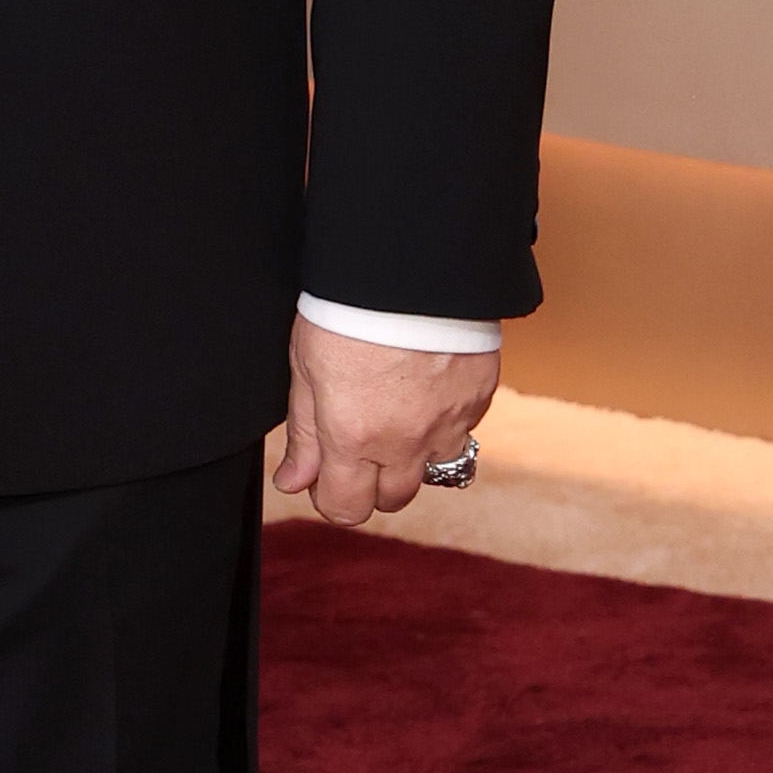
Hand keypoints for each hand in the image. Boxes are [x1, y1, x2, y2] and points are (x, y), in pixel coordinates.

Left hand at [273, 317, 496, 530]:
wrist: (411, 264)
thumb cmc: (350, 307)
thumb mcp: (306, 368)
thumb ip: (304, 433)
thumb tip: (294, 481)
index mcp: (353, 436)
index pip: (346, 508)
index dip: (332, 499)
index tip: (325, 477)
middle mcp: (404, 441)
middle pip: (392, 500)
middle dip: (372, 483)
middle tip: (358, 444)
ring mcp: (448, 423)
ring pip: (434, 471)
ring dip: (413, 457)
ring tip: (396, 415)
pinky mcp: (478, 399)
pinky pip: (462, 431)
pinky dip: (444, 423)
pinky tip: (425, 389)